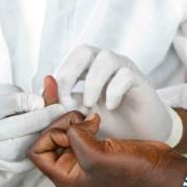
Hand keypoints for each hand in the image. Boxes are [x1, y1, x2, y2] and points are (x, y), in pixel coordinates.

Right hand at [0, 89, 66, 172]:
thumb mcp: (4, 93)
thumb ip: (27, 92)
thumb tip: (51, 86)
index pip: (1, 106)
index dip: (24, 101)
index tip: (39, 99)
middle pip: (10, 129)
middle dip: (40, 119)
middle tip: (58, 110)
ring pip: (18, 149)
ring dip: (41, 135)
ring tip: (55, 124)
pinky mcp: (3, 166)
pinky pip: (24, 163)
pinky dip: (40, 150)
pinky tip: (49, 138)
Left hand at [28, 111, 175, 186]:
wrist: (159, 168)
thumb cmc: (131, 170)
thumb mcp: (96, 156)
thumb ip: (75, 138)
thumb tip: (72, 123)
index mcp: (65, 177)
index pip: (36, 151)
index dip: (49, 134)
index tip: (70, 127)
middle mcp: (70, 167)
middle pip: (46, 138)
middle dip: (59, 123)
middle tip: (79, 117)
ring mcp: (83, 156)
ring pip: (62, 130)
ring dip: (72, 119)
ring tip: (88, 118)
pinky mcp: (95, 145)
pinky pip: (78, 128)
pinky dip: (84, 119)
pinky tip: (96, 119)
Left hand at [52, 46, 181, 144]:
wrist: (141, 136)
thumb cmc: (111, 123)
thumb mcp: (81, 115)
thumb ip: (62, 103)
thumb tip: (45, 86)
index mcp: (88, 69)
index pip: (69, 60)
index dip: (60, 79)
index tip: (58, 105)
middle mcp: (105, 64)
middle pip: (84, 50)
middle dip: (70, 73)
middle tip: (69, 101)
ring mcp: (124, 69)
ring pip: (106, 58)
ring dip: (92, 83)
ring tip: (90, 105)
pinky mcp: (140, 80)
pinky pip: (125, 75)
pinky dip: (114, 91)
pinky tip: (112, 107)